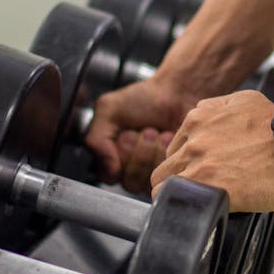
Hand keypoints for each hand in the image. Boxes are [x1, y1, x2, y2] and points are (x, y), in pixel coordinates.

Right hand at [85, 79, 199, 190]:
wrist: (176, 92)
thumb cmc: (144, 99)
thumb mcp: (108, 109)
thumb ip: (96, 139)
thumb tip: (110, 170)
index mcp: (110, 157)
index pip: (109, 176)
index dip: (119, 155)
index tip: (126, 134)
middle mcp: (131, 170)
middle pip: (129, 181)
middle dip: (138, 150)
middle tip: (145, 130)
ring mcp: (152, 174)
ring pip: (148, 180)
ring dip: (152, 150)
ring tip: (156, 132)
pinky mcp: (172, 172)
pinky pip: (165, 176)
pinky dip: (166, 152)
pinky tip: (168, 137)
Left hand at [151, 91, 273, 212]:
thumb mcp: (247, 101)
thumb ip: (219, 109)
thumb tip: (210, 120)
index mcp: (199, 117)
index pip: (174, 147)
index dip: (184, 164)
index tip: (198, 173)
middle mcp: (194, 138)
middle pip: (164, 168)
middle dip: (177, 181)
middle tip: (199, 192)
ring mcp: (199, 163)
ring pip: (163, 186)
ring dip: (180, 196)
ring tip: (202, 204)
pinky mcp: (209, 187)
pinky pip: (178, 203)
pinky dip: (186, 209)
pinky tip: (201, 212)